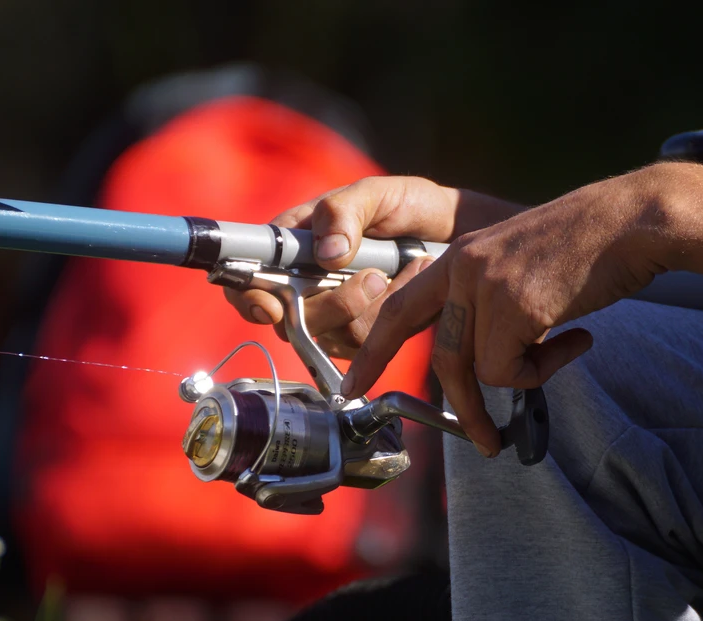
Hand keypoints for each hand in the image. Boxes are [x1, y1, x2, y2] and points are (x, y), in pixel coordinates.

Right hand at [224, 176, 523, 357]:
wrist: (454, 233)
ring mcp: (331, 313)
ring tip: (406, 267)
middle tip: (375, 275)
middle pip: (290, 319)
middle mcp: (304, 283)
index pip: (248, 280)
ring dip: (373, 306)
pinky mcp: (360, 335)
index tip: (270, 305)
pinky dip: (391, 316)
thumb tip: (326, 254)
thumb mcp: (376, 193)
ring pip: (331, 335)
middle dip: (336, 302)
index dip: (248, 298)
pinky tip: (410, 285)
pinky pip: (363, 344)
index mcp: (291, 245)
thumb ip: (344, 212)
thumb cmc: (409, 205)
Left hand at [341, 168, 667, 455]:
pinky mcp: (515, 305)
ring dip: (513, 389)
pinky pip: (510, 370)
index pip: (401, 309)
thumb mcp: (518, 267)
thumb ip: (490, 306)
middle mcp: (462, 269)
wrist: (632, 221)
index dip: (374, 350)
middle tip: (481, 442)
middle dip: (459, 407)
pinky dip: (541, 372)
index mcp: (458, 258)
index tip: (354, 385)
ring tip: (552, 372)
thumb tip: (485, 365)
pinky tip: (575, 340)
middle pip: (440, 355)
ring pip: (476, 369)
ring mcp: (486, 285)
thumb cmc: (585, 248)